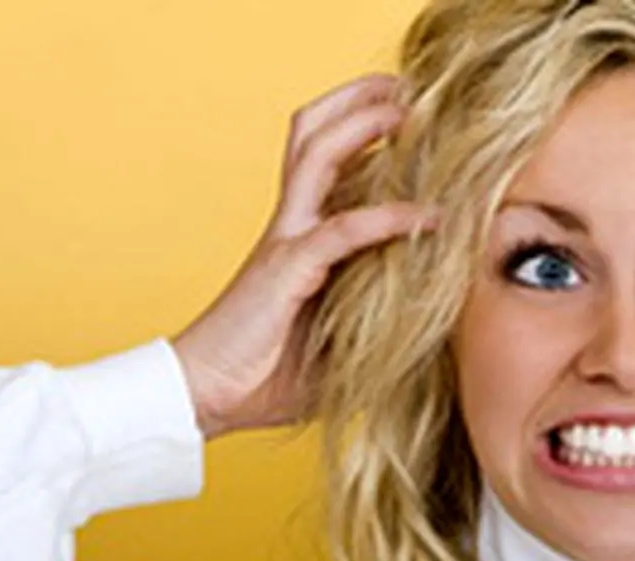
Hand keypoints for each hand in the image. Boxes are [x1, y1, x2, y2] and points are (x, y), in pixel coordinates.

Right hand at [172, 75, 435, 438]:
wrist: (205, 397)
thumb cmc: (265, 376)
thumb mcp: (335, 345)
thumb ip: (371, 323)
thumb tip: (427, 332)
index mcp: (298, 239)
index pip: (329, 168)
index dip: (365, 139)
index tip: (415, 128)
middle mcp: (289, 226)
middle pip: (314, 137)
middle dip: (359, 103)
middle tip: (406, 90)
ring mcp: (285, 240)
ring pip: (317, 154)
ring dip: (364, 125)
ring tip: (409, 109)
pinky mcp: (287, 267)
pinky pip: (344, 230)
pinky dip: (389, 218)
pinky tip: (428, 216)